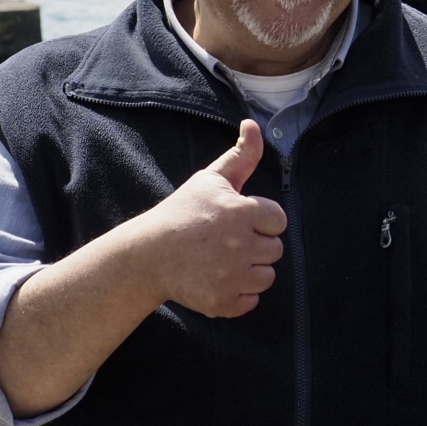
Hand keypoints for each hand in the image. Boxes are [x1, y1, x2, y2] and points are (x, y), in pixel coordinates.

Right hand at [130, 120, 285, 317]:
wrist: (148, 254)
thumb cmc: (182, 212)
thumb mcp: (211, 179)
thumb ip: (241, 154)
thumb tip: (253, 124)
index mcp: (240, 212)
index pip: (278, 220)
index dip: (261, 220)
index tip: (240, 220)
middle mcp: (240, 245)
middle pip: (275, 250)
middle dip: (257, 245)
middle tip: (228, 241)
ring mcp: (231, 276)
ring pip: (267, 277)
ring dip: (251, 270)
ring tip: (225, 260)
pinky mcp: (222, 301)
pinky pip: (251, 301)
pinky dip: (239, 295)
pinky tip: (220, 279)